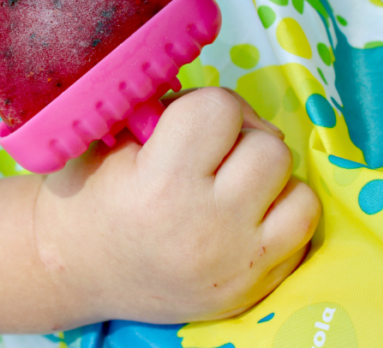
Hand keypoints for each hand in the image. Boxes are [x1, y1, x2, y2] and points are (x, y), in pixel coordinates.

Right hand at [34, 87, 319, 323]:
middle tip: (209, 156)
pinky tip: (245, 214)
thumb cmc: (88, 196)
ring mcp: (236, 262)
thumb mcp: (102, 139)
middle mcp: (205, 227)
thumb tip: (213, 96)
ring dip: (267, 177)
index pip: (221, 108)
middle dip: (241, 140)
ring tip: (229, 186)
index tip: (182, 126)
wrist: (77, 271)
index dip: (206, 107)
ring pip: (297, 186)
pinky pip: (305, 226)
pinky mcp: (257, 287)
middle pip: (269, 146)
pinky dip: (282, 210)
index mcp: (159, 186)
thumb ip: (152, 107)